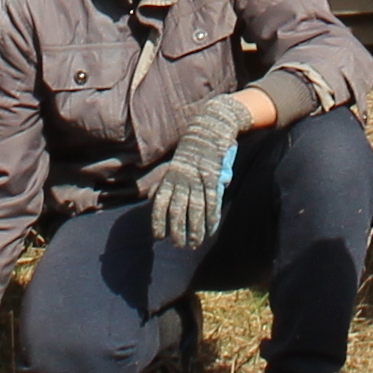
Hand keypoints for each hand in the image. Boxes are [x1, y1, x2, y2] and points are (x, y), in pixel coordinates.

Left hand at [144, 92, 261, 251]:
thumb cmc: (191, 151)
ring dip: (195, 229)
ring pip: (195, 209)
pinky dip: (211, 217)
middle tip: (179, 245)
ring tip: (194, 244)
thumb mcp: (175, 165)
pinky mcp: (213, 175)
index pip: (160, 203)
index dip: (158, 221)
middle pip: (177, 210)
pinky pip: (212, 200)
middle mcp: (182, 178)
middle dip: (177, 230)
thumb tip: (158, 199)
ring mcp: (198, 177)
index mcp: (170, 176)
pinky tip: (211, 229)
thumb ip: (169, 183)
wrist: (209, 126)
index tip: (159, 236)